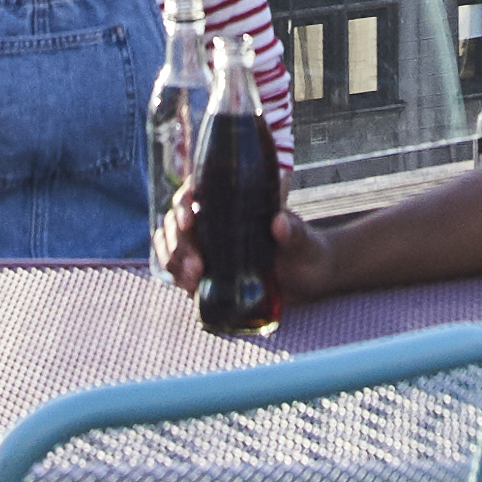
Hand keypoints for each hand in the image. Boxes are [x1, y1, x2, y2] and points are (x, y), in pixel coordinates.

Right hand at [165, 164, 334, 307]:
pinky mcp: (207, 273)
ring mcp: (207, 248)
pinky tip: (189, 289)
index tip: (189, 220)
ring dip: (174, 263)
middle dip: (178, 244)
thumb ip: (293, 231)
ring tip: (193, 282)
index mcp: (231, 203)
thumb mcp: (302, 239)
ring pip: (172, 248)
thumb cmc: (306, 248)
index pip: (194, 193)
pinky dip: (177, 278)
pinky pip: (179, 271)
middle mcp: (213, 222)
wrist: (309, 278)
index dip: (184, 203)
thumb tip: (279, 223)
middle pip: (175, 224)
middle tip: (197, 266)